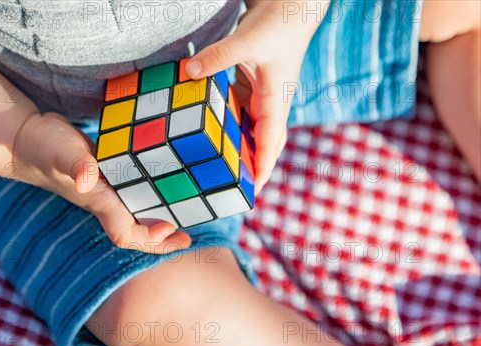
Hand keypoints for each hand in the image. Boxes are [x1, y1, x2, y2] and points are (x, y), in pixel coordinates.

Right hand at [11, 112, 190, 253]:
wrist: (25, 138)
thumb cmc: (43, 146)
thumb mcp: (62, 152)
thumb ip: (76, 165)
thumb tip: (85, 180)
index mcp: (99, 201)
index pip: (126, 234)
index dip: (150, 238)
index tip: (172, 229)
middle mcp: (104, 201)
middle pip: (136, 232)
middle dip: (161, 239)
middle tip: (188, 239)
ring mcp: (103, 190)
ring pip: (135, 213)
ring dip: (158, 217)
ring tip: (183, 214)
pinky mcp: (104, 174)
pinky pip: (130, 192)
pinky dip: (147, 193)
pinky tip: (161, 183)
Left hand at [185, 0, 328, 193]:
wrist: (292, 4)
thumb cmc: (279, 22)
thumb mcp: (249, 40)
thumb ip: (220, 56)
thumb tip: (189, 72)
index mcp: (276, 99)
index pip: (270, 142)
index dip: (263, 168)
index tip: (253, 191)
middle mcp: (271, 102)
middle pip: (262, 143)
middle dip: (250, 167)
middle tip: (230, 189)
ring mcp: (263, 95)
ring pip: (250, 129)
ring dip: (237, 148)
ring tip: (216, 169)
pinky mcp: (253, 85)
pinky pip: (239, 111)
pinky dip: (227, 123)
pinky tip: (209, 131)